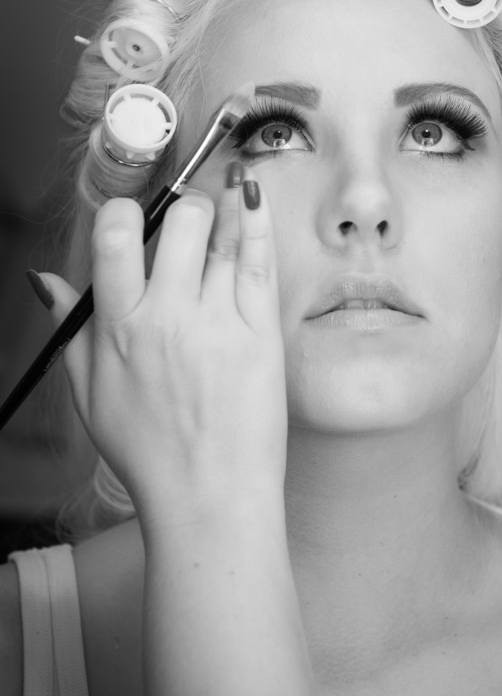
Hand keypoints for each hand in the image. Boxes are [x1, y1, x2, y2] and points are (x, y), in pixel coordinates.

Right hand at [41, 169, 286, 526]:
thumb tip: (47, 281)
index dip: (123, 211)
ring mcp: (220, 321)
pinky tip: (252, 198)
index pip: (114, 237)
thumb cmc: (150, 452)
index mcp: (121, 328)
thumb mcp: (90, 394)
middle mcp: (169, 316)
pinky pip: (260, 260)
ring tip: (223, 208)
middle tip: (187, 224)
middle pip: (179, 221)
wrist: (211, 498)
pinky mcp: (261, 332)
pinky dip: (256, 221)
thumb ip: (72, 329)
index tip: (133, 214)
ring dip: (221, 211)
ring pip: (222, 234)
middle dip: (181, 209)